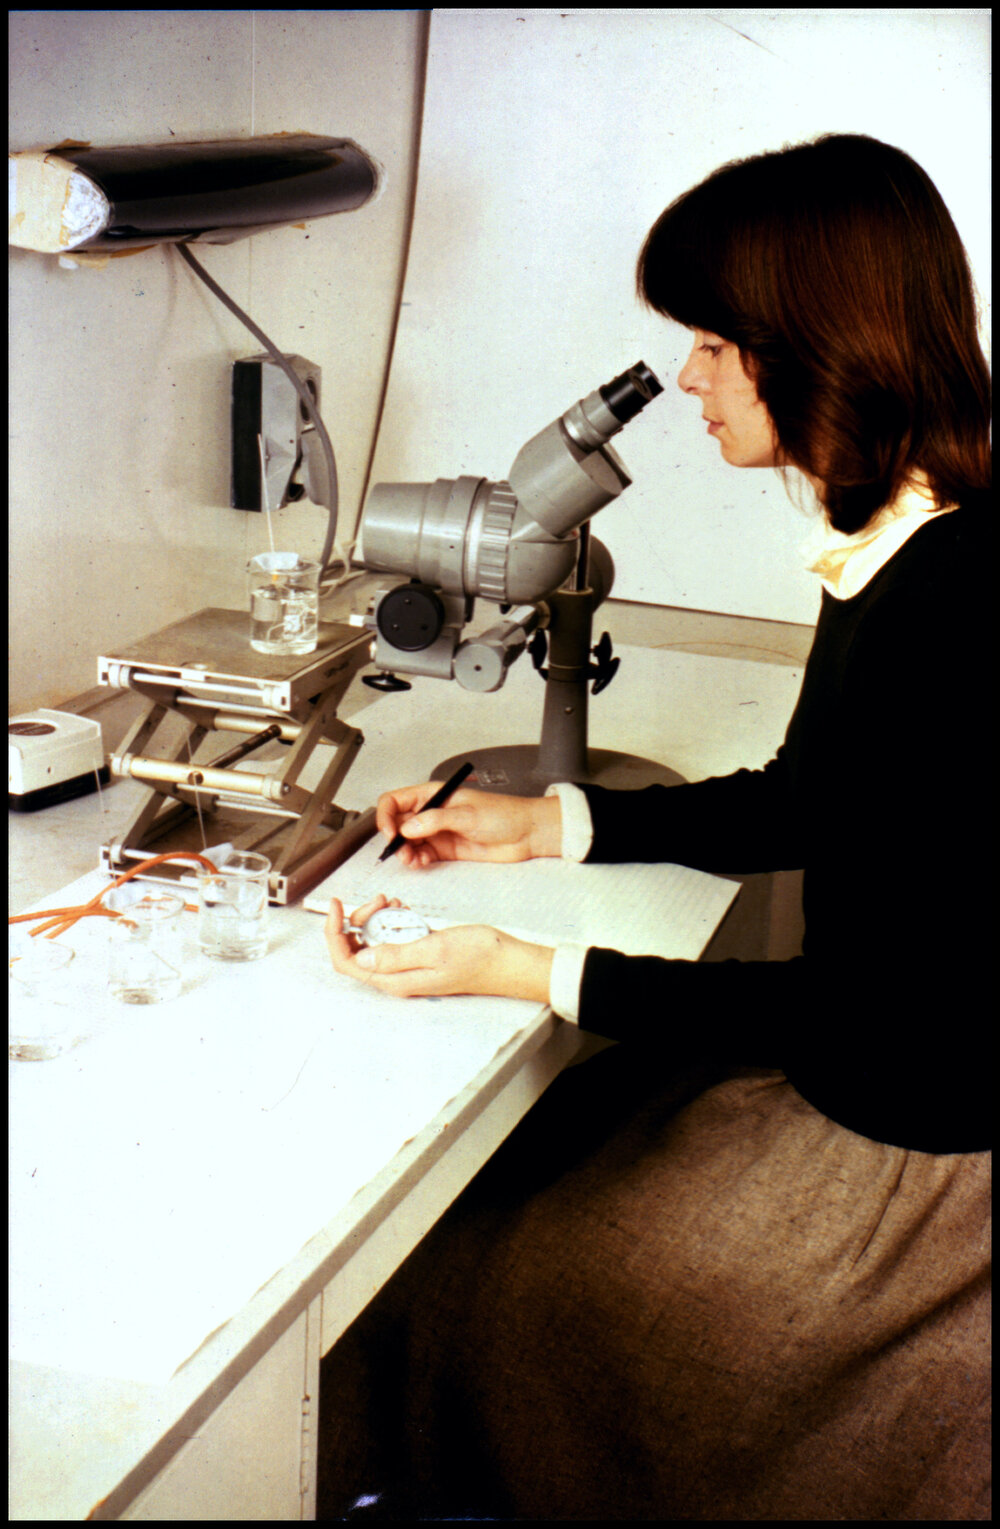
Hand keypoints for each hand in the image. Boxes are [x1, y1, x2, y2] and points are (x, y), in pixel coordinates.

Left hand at [325, 894, 553, 1002]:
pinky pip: (395, 938)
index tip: (336, 906)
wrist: (510, 961)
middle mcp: (398, 976)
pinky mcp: (421, 956)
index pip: (347, 962)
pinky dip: (394, 919)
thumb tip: (359, 958)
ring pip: (375, 941)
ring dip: (377, 917)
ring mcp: (410, 966)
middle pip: (357, 949)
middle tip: (379, 899)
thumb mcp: (433, 949)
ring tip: (392, 900)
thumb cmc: (480, 957)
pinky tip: (404, 906)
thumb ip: (394, 955)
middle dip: (359, 920)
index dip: (334, 933)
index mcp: (396, 979)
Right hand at [375, 781, 561, 867]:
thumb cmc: (504, 814)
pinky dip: (417, 860)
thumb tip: (409, 827)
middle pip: (398, 823)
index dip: (386, 815)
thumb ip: (436, 820)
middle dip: (395, 838)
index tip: (390, 832)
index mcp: (434, 794)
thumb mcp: (468, 815)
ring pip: (408, 842)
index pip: (396, 800)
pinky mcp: (445, 849)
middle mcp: (432, 812)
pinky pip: (422, 854)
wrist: (526, 834)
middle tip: (402, 851)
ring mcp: (438, 831)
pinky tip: (423, 862)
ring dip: (404, 852)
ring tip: (412, 860)